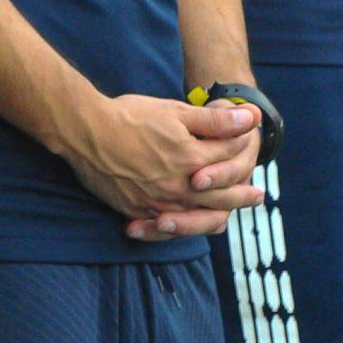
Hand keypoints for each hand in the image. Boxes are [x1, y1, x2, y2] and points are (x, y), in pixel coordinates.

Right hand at [61, 94, 262, 239]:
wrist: (85, 131)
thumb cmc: (130, 117)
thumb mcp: (175, 112)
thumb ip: (215, 120)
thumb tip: (252, 117)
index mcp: (193, 159)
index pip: (228, 155)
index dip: (240, 143)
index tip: (249, 140)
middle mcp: (180, 187)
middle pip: (222, 195)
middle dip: (242, 194)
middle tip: (257, 196)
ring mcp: (158, 202)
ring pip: (198, 217)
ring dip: (218, 215)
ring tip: (227, 215)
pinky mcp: (137, 210)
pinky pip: (165, 228)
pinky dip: (181, 230)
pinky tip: (186, 225)